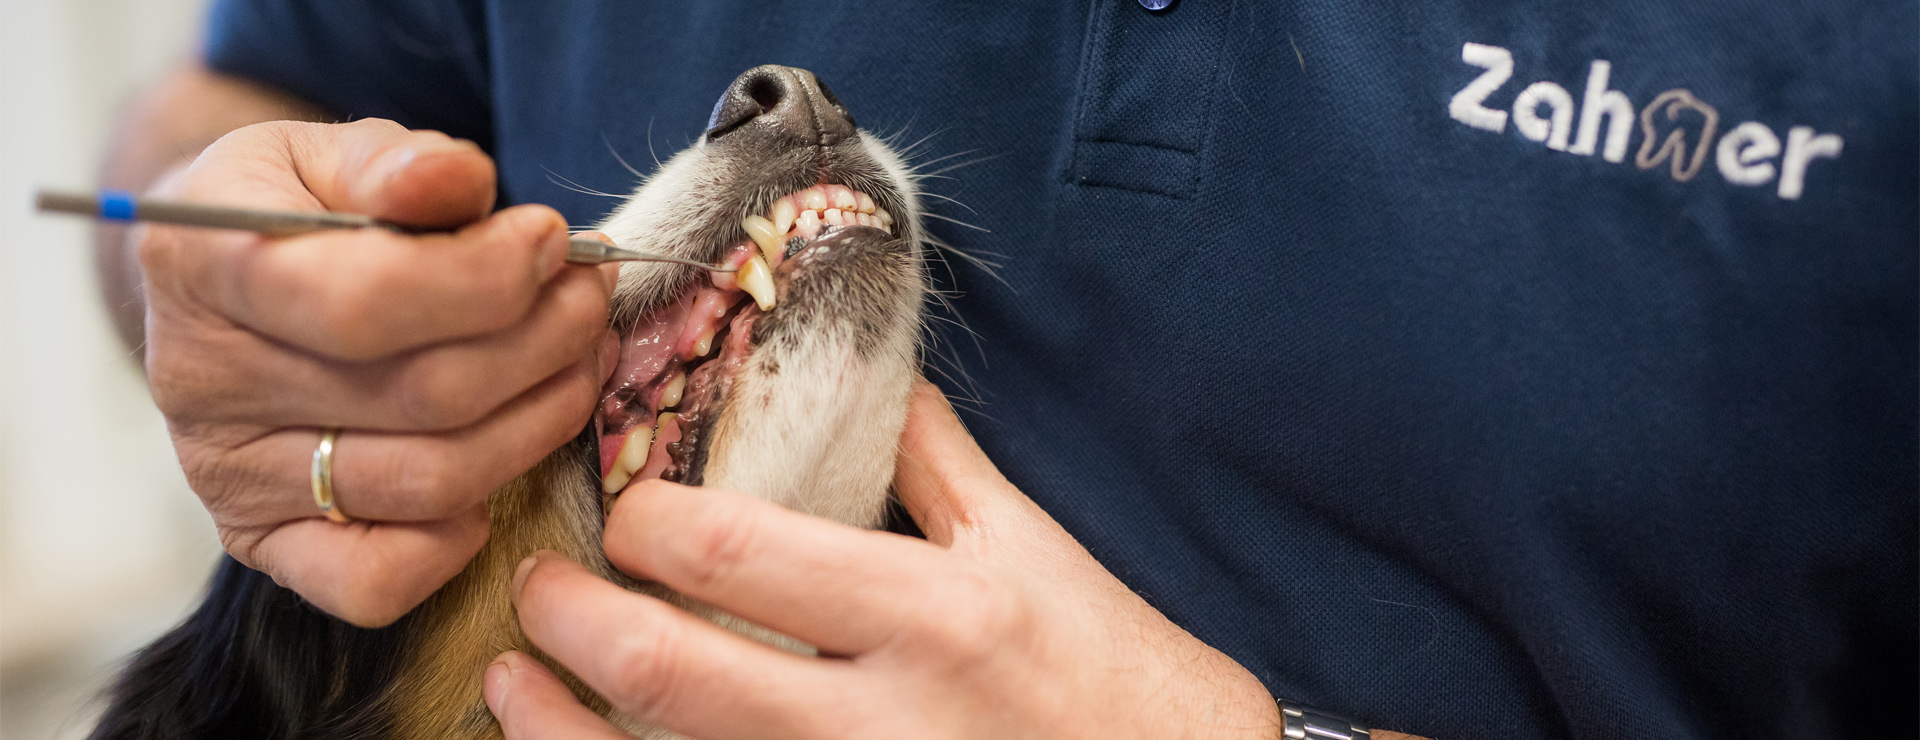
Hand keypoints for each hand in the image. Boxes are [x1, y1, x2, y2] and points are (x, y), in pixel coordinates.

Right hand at [138, 118, 616, 626]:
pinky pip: (377, 582)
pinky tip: (501, 458)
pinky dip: (460, 537)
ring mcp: (229, 476)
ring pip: (432, 483)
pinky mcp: (262, 542)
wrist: (227, 275)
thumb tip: (460, 180)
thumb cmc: (302, 209)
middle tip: (588, 298)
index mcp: (202, 265)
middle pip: (424, 397)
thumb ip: (399, 165)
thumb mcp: (334, 154)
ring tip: (581, 358)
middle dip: (544, 342)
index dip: (486, 279)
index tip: (550, 240)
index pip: (364, 303)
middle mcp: (203, 383)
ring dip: (541, 421)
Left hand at [485, 380, 1284, 738]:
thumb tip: (874, 382)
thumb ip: (941, 469)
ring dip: (557, 733)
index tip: (619, 506)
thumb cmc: (1121, 678)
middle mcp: (881, 721)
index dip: (646, 524)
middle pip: (670, 671)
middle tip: (533, 589)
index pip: (738, 556)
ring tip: (511, 687)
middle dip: (569, 623)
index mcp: (930, 616)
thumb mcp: (1039, 556)